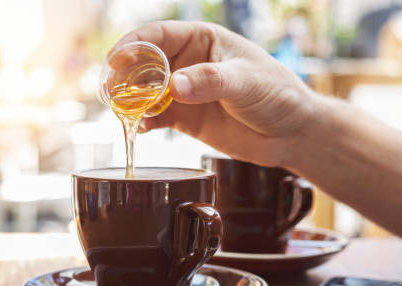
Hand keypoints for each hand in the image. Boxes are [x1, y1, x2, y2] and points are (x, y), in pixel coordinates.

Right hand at [107, 21, 317, 166]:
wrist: (291, 132)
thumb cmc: (276, 94)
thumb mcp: (247, 82)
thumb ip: (211, 82)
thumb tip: (175, 87)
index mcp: (203, 40)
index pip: (159, 35)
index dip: (133, 45)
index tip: (116, 60)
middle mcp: (189, 63)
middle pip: (145, 64)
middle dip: (124, 75)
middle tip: (110, 90)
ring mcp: (186, 92)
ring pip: (146, 92)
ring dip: (130, 100)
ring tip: (119, 111)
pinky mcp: (187, 119)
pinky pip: (157, 118)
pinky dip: (145, 122)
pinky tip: (141, 129)